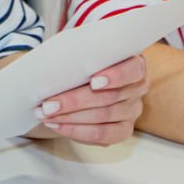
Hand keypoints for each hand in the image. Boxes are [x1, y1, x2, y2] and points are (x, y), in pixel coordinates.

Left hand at [28, 53, 148, 145]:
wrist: (82, 85)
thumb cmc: (83, 64)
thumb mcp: (83, 51)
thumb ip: (78, 49)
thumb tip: (57, 52)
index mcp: (134, 63)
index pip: (133, 69)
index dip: (116, 76)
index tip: (93, 82)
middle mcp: (137, 88)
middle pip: (110, 97)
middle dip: (75, 101)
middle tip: (48, 104)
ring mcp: (132, 110)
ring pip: (103, 117)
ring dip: (70, 118)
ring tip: (46, 115)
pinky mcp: (123, 130)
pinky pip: (102, 135)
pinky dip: (76, 131)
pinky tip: (57, 125)